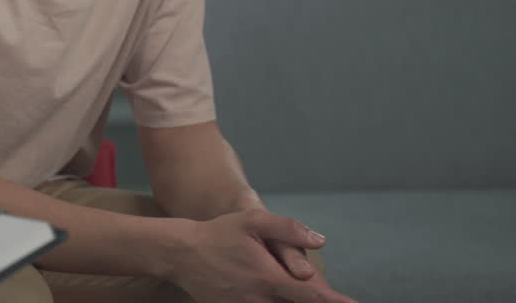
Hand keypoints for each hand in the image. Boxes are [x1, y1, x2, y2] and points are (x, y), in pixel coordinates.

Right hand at [169, 209, 358, 302]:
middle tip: (323, 291)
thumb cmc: (219, 234)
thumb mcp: (253, 220)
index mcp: (269, 278)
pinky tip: (272, 294)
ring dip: (290, 300)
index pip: (312, 297)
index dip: (334, 301)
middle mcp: (260, 299)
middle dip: (313, 300)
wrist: (181, 254)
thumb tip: (320, 241)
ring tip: (285, 283)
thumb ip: (288, 228)